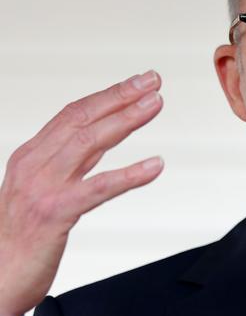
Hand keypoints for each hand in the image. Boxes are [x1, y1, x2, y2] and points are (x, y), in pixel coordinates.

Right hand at [0, 71, 164, 315]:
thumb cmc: (21, 233)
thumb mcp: (40, 186)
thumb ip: (67, 161)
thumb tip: (100, 136)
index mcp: (31, 154)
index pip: (74, 113)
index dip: (108, 94)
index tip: (138, 82)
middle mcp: (35, 164)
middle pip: (83, 118)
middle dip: (121, 96)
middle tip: (152, 81)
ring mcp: (44, 187)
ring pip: (90, 142)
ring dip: (126, 120)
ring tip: (154, 104)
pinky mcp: (56, 213)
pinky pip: (99, 187)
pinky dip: (130, 174)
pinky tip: (154, 165)